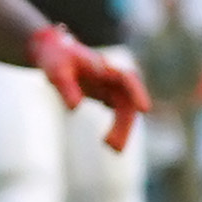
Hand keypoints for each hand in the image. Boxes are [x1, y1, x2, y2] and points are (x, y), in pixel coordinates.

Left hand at [30, 26, 148, 152]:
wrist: (55, 51)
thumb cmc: (57, 58)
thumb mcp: (56, 72)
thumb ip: (66, 88)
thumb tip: (74, 109)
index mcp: (105, 67)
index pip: (127, 79)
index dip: (138, 93)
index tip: (145, 110)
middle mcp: (114, 78)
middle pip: (128, 102)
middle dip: (125, 125)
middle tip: (114, 148)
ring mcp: (113, 87)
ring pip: (126, 111)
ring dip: (123, 130)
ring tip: (113, 149)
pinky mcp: (108, 95)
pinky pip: (120, 114)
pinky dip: (118, 128)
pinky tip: (109, 142)